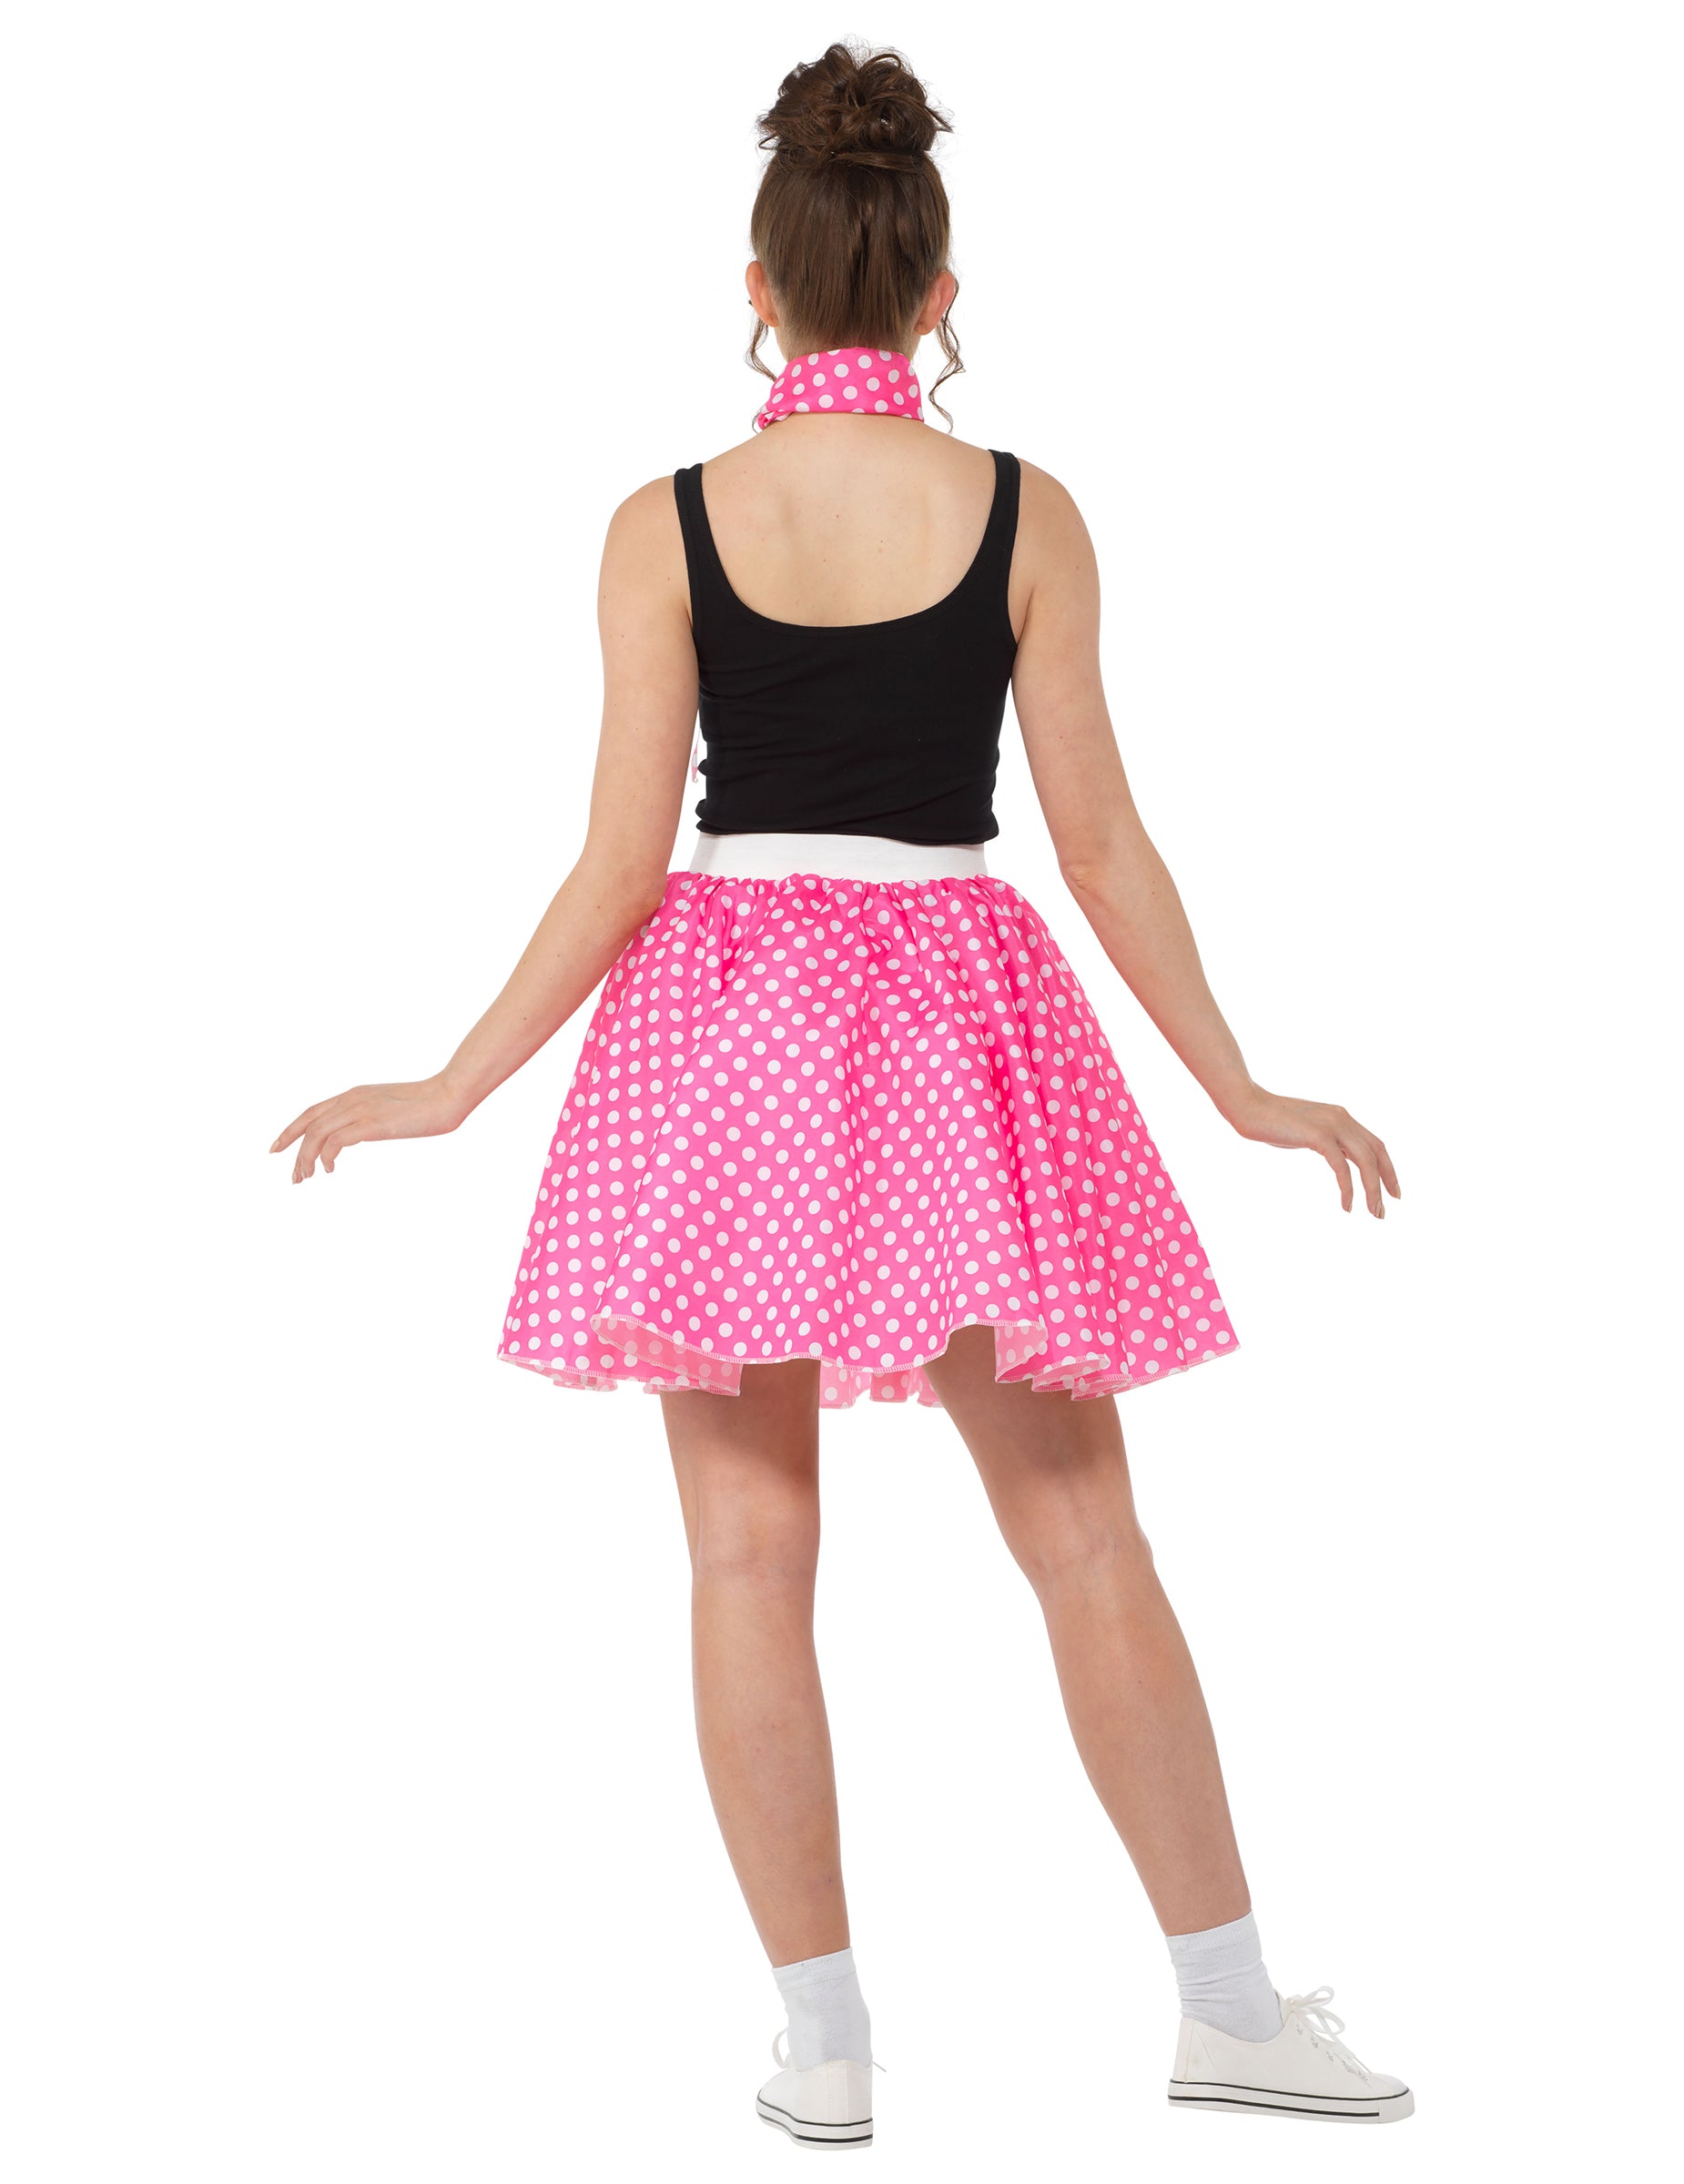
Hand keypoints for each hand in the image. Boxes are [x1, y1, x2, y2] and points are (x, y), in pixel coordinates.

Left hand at [270, 1075, 466, 1182]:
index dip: (292, 1129)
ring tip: (306, 1178)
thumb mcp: (392, 1109)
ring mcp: (359, 1110)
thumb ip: (374, 1117)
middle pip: (308, 1122)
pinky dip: (326, 1157)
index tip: (278, 1147)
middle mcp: (351, 1099)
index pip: (312, 1111)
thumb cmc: (429, 1105)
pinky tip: (330, 1171)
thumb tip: (367, 1131)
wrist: (447, 1095)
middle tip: (292, 1176)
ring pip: (316, 1134)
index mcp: (355, 1094)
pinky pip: (335, 1142)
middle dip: (291, 1147)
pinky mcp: (370, 1123)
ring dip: (306, 1158)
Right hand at [1223, 1085, 1400, 1216]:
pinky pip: (1341, 1166)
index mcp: (1341, 1117)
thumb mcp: (1305, 1131)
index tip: (1392, 1192)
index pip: (1375, 1144)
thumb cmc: (1270, 1122)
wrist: (1248, 1107)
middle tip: (1383, 1211)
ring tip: (1374, 1213)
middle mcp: (1342, 1118)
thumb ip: (1323, 1141)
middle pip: (1376, 1153)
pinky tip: (1347, 1205)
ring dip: (1372, 1189)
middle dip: (1386, 1182)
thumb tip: (1333, 1156)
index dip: (1387, 1169)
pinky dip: (1348, 1188)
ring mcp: (1331, 1125)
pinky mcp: (1318, 1135)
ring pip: (1365, 1161)